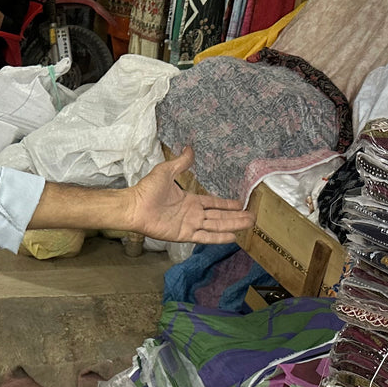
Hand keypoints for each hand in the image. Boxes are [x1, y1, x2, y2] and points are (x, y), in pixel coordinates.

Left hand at [125, 146, 254, 243]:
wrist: (134, 206)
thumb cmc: (147, 190)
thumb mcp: (166, 171)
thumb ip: (181, 163)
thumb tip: (190, 148)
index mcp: (190, 200)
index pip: (213, 203)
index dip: (228, 204)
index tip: (241, 204)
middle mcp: (192, 214)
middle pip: (219, 216)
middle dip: (236, 216)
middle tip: (253, 217)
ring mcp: (189, 225)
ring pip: (216, 226)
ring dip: (233, 225)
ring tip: (249, 225)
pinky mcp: (184, 235)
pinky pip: (205, 237)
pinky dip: (218, 238)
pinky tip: (232, 237)